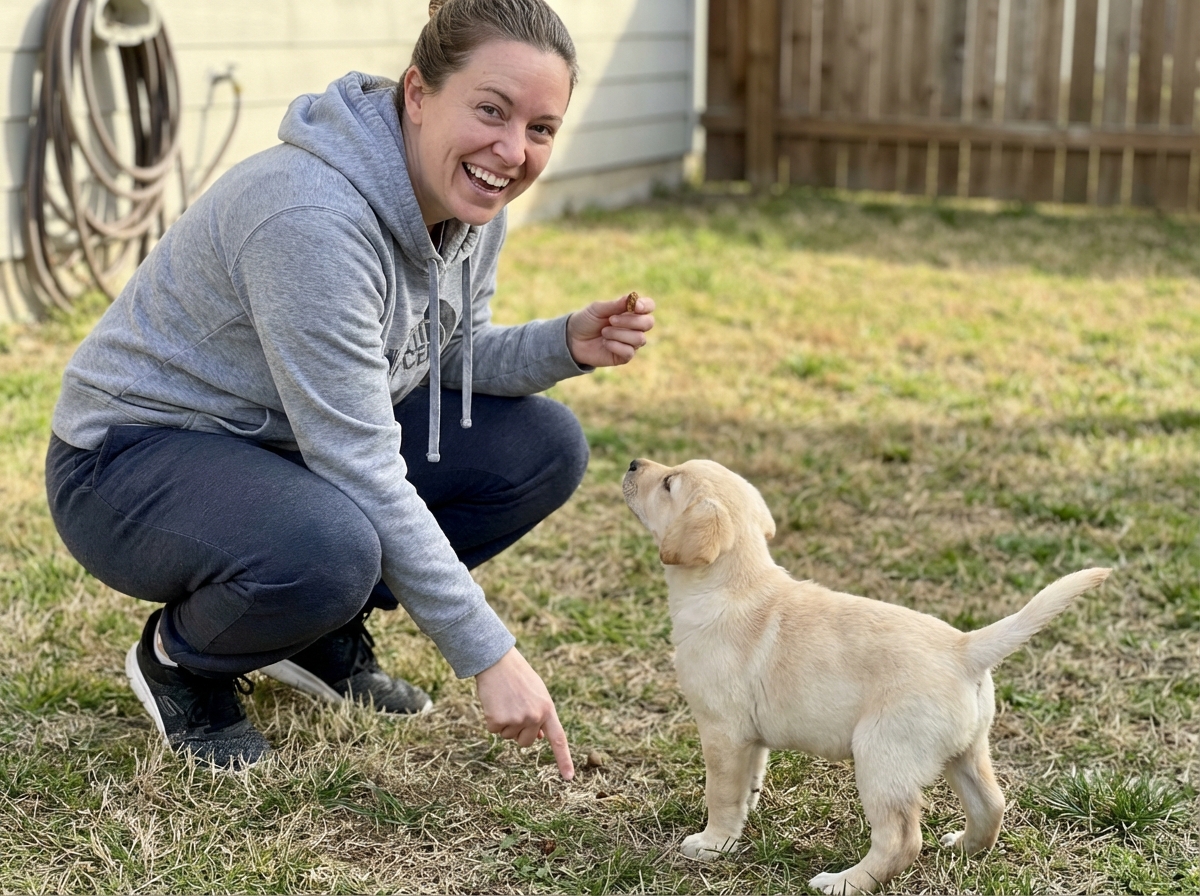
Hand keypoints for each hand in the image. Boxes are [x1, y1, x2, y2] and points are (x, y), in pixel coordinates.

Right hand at [474, 647, 573, 780]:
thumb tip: (539, 738)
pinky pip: (493, 730)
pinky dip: (491, 719)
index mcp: (548, 709)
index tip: (569, 778)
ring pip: (508, 736)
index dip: (563, 760)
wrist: (497, 661)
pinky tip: (494, 702)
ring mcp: (516, 719)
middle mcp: (534, 717)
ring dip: (504, 722)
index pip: (558, 739)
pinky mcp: (498, 719)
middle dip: (518, 731)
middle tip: (514, 707)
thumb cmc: (518, 676)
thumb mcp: (537, 694)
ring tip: (505, 700)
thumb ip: (541, 715)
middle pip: (525, 742)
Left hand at [566, 292, 655, 367]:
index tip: (635, 306)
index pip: (649, 306)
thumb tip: (632, 298)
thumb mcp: (597, 309)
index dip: (646, 306)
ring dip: (619, 334)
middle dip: (630, 321)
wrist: (573, 339)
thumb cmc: (587, 321)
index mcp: (630, 311)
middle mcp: (635, 327)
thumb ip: (615, 305)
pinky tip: (605, 343)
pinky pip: (629, 352)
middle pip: (648, 323)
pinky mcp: (624, 356)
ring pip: (639, 338)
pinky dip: (615, 346)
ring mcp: (631, 342)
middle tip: (611, 320)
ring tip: (604, 332)